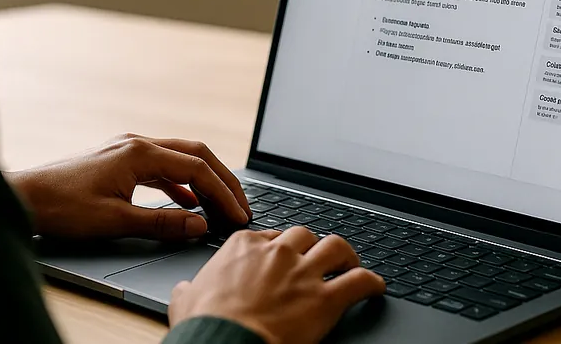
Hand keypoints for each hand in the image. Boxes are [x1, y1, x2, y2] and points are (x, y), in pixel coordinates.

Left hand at [6, 133, 251, 240]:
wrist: (24, 197)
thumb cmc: (63, 207)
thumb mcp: (116, 220)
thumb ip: (162, 222)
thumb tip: (199, 225)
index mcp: (140, 153)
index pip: (197, 169)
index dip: (223, 193)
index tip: (238, 215)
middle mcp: (137, 143)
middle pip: (195, 155)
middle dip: (222, 180)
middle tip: (241, 205)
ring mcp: (127, 149)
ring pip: (179, 159)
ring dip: (202, 181)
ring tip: (220, 206)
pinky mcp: (118, 159)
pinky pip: (161, 167)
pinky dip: (180, 183)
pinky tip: (187, 202)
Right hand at [169, 227, 385, 343]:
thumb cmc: (205, 326)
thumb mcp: (186, 301)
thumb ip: (189, 290)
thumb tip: (184, 291)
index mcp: (243, 246)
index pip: (270, 235)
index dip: (280, 248)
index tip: (283, 259)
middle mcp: (277, 252)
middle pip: (305, 234)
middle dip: (313, 246)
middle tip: (318, 259)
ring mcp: (302, 273)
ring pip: (336, 246)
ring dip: (346, 256)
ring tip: (350, 265)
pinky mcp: (324, 299)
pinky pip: (360, 281)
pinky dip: (372, 283)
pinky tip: (376, 287)